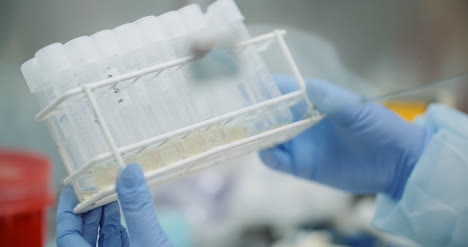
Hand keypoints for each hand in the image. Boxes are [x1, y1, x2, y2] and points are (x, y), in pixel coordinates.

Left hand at [56, 163, 172, 246]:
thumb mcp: (148, 239)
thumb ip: (137, 207)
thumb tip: (130, 172)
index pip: (66, 234)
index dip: (67, 209)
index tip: (71, 187)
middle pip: (82, 235)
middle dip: (90, 208)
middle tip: (95, 185)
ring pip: (100, 240)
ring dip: (105, 217)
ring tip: (111, 194)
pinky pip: (116, 244)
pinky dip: (119, 229)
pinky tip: (126, 214)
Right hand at [260, 75, 431, 198]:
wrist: (395, 163)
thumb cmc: (379, 128)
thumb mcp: (357, 110)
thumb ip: (332, 100)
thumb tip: (307, 87)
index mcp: (314, 100)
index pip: (283, 90)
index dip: (265, 87)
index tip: (246, 85)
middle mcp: (301, 120)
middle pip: (269, 114)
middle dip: (253, 112)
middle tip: (237, 113)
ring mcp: (300, 143)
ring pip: (268, 137)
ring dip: (257, 135)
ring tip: (245, 133)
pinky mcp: (301, 166)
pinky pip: (277, 161)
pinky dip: (268, 156)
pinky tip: (268, 152)